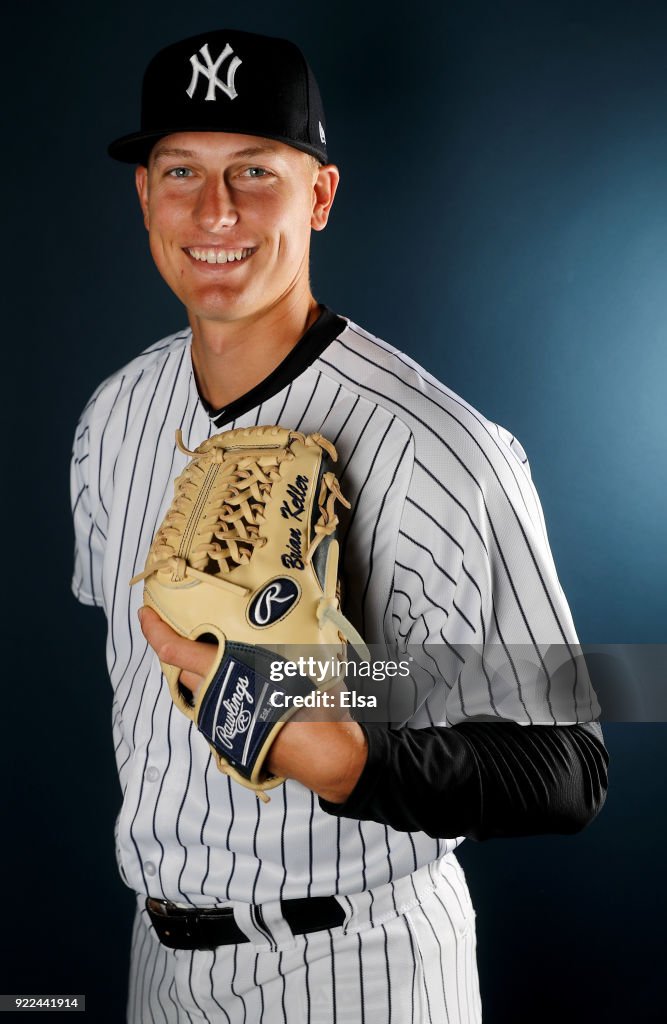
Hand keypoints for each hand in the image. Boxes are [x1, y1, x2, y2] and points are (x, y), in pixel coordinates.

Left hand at [138, 607, 367, 802]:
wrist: (325, 755)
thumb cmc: (313, 702)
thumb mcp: (300, 658)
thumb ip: (279, 638)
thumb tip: (281, 613)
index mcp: (225, 671)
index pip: (173, 650)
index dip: (154, 630)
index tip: (145, 613)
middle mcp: (213, 696)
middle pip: (182, 670)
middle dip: (185, 651)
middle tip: (201, 632)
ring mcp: (218, 720)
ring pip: (198, 690)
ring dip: (204, 674)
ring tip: (226, 657)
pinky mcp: (227, 738)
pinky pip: (214, 707)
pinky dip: (220, 692)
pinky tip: (244, 685)